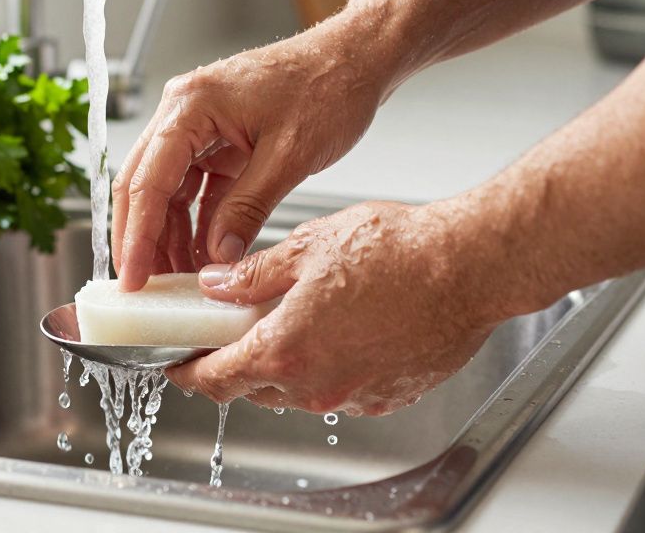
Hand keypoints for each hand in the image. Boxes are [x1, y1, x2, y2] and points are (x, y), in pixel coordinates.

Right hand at [111, 22, 389, 289]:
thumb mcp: (289, 156)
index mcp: (190, 106)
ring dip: (170, 235)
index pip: (148, 180)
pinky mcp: (218, 140)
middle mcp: (184, 112)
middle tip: (144, 286)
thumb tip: (219, 255)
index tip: (136, 277)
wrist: (356, 59)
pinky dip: (198, 222)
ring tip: (179, 278)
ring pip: (167, 191)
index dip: (138, 235)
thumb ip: (248, 207)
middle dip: (142, 239)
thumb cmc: (328, 86)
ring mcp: (199, 126)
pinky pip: (196, 188)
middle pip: (144, 185)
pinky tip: (204, 255)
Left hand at [165, 201, 510, 415]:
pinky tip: (339, 327)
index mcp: (285, 350)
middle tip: (228, 328)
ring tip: (290, 316)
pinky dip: (327, 365)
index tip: (175, 362)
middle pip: (254, 386)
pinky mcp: (388, 396)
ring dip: (284, 361)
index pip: (215, 379)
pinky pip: (340, 388)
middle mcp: (316, 385)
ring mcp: (355, 396)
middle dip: (235, 361)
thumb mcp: (307, 248)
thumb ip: (252, 275)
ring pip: (297, 389)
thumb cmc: (398, 252)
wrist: (470, 267)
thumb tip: (215, 285)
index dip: (187, 371)